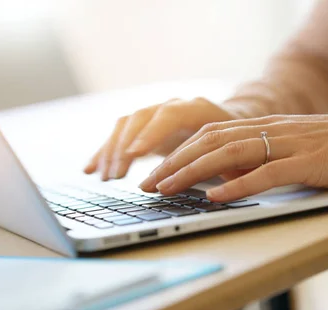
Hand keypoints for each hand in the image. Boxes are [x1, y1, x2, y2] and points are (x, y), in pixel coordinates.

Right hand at [84, 97, 239, 179]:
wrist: (230, 122)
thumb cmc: (236, 142)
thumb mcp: (236, 151)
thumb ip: (224, 163)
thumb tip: (220, 185)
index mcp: (197, 108)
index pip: (169, 115)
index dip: (151, 133)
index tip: (136, 154)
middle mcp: (172, 106)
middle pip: (140, 119)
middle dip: (125, 148)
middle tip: (115, 176)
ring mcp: (156, 114)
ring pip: (126, 126)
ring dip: (112, 151)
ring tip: (104, 177)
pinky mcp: (145, 127)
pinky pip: (119, 135)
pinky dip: (105, 152)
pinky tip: (90, 170)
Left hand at [139, 114, 327, 201]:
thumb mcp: (294, 150)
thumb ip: (261, 160)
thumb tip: (226, 178)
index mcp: (266, 126)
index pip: (211, 135)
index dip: (178, 152)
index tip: (155, 172)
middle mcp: (272, 130)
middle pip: (210, 142)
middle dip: (173, 163)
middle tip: (147, 184)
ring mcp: (290, 144)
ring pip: (229, 154)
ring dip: (193, 172)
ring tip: (167, 188)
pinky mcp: (309, 163)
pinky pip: (266, 173)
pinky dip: (237, 185)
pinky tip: (215, 197)